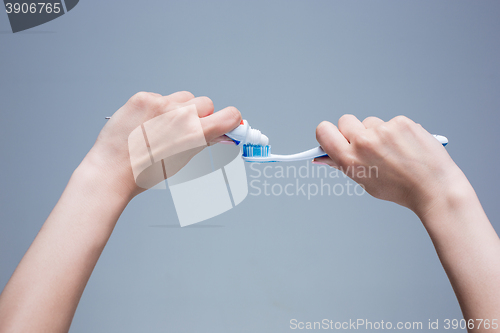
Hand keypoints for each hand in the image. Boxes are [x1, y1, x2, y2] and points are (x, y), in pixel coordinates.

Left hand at [82, 91, 241, 198]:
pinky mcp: (143, 97)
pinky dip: (158, 108)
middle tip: (185, 130)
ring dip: (180, 109)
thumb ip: (203, 142)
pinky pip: (161, 96)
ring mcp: (160, 104)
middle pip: (206, 103)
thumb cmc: (145, 172)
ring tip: (163, 127)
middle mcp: (180, 115)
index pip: (230, 115)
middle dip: (200, 116)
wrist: (112, 171)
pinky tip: (147, 123)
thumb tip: (221, 134)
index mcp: (195, 134)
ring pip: (184, 97)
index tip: (226, 124)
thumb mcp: (182, 161)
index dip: (231, 120)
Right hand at [314, 115, 465, 214]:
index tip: (334, 138)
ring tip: (393, 151)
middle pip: (345, 121)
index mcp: (350, 160)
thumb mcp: (365, 181)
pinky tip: (406, 147)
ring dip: (376, 132)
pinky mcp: (401, 122)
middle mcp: (363, 142)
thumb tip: (325, 156)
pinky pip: (390, 122)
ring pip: (370, 122)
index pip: (323, 131)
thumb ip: (344, 164)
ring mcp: (383, 130)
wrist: (434, 188)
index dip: (327, 133)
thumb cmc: (400, 189)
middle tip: (366, 145)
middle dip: (352, 130)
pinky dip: (396, 132)